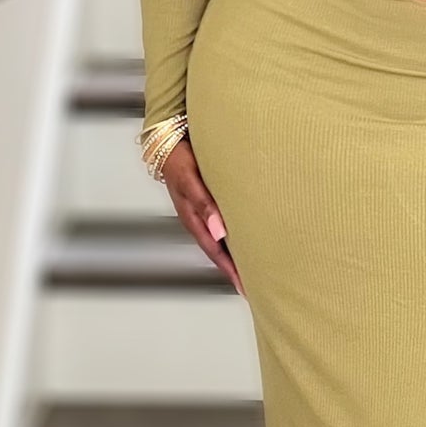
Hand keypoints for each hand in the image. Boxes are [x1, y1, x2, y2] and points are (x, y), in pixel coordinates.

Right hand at [160, 138, 245, 296]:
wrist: (168, 139)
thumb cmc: (177, 158)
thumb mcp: (190, 181)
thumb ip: (204, 204)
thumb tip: (219, 231)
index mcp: (194, 219)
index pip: (216, 253)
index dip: (231, 271)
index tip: (246, 287)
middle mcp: (200, 219)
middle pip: (221, 251)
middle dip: (237, 268)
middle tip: (257, 285)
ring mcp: (204, 211)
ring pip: (223, 239)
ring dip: (237, 253)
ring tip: (256, 267)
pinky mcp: (210, 200)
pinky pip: (225, 223)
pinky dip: (235, 235)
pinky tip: (246, 235)